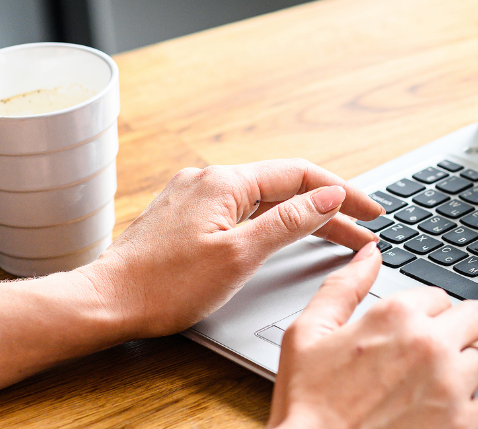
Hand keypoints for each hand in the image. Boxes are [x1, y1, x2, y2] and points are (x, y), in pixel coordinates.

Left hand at [81, 159, 383, 338]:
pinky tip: (287, 236)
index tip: (372, 213)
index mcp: (226, 181)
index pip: (301, 175)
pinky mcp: (186, 216)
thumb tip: (329, 196)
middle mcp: (210, 179)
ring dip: (303, 217)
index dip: (343, 193)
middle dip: (329, 210)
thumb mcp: (241, 255)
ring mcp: (196, 196)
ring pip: (265, 200)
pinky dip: (274, 223)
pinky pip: (243, 210)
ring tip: (338, 238)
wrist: (105, 303)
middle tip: (365, 233)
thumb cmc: (164, 286)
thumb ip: (290, 221)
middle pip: (286, 187)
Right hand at [269, 243, 477, 428]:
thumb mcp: (307, 335)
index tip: (441, 321)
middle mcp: (428, 344)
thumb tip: (370, 253)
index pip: (440, 296)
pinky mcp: (467, 424)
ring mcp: (451, 384)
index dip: (441, 310)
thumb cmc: (306, 408)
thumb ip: (343, 287)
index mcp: (394, 316)